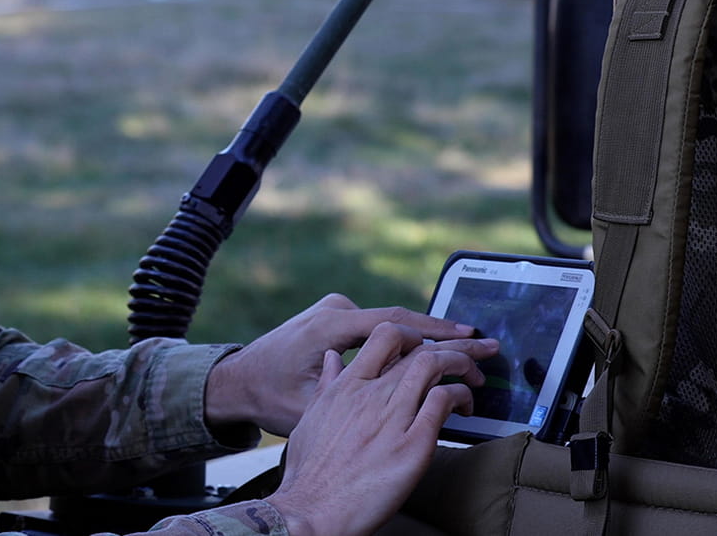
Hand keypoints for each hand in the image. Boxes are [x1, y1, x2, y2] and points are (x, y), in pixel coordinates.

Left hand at [205, 293, 490, 435]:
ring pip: (390, 325)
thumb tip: (397, 394)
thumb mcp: (310, 405)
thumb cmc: (267, 398)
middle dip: (444, 334)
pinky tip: (428, 352)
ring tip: (464, 348)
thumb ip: (352, 393)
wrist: (234, 382)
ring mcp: (333, 311)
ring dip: (425, 337)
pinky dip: (404, 339)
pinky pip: (376, 328)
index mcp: (332, 325)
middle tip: (483, 343)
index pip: (397, 326)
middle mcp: (335, 310)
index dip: (438, 334)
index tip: (471, 339)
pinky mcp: (333, 319)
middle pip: (401, 321)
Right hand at [265, 321, 492, 535]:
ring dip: (463, 364)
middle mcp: (370, 394)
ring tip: (476, 376)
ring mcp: (392, 418)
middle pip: (421, 348)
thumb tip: (333, 357)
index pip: (387, 335)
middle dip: (455, 345)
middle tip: (476, 348)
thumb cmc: (309, 473)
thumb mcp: (310, 417)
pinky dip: (460, 396)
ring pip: (435, 365)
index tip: (428, 347)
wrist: (311, 512)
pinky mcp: (412, 446)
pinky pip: (443, 402)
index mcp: (347, 385)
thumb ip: (327, 384)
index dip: (415, 335)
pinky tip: (465, 406)